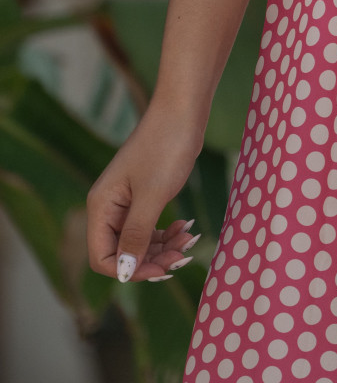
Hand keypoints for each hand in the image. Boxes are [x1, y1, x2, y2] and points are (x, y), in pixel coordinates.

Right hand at [86, 101, 205, 282]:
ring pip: (139, 240)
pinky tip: (186, 227)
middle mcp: (109, 206)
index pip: (103, 258)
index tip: (161, 270)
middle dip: (152, 259)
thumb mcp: (152, 195)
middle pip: (123, 252)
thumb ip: (136, 235)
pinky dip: (167, 231)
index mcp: (101, 206)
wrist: (183, 109)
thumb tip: (124, 272)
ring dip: (163, 247)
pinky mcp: (145, 193)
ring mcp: (127, 200)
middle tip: (182, 256)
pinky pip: (151, 225)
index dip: (130, 270)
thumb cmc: (166, 147)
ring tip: (188, 239)